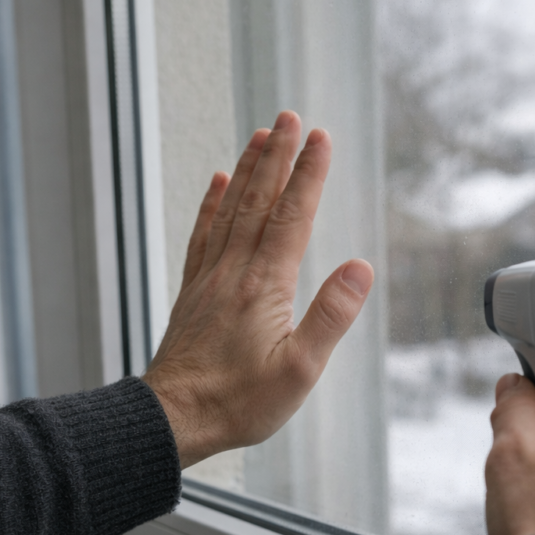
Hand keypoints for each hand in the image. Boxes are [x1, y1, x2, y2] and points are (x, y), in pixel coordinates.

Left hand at [143, 111, 373, 467]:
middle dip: (278, 156)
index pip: (292, 217)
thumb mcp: (300, 370)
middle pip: (259, 201)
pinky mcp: (194, 292)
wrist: (173, 418)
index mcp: (265, 285)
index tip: (321, 138)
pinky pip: (204, 235)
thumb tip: (361, 268)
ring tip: (261, 136)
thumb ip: (331, 316)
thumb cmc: (239, 402)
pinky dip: (212, 204)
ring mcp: (210, 279)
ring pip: (230, 210)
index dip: (309, 175)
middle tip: (289, 116)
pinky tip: (219, 184)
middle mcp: (234, 271)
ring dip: (248, 170)